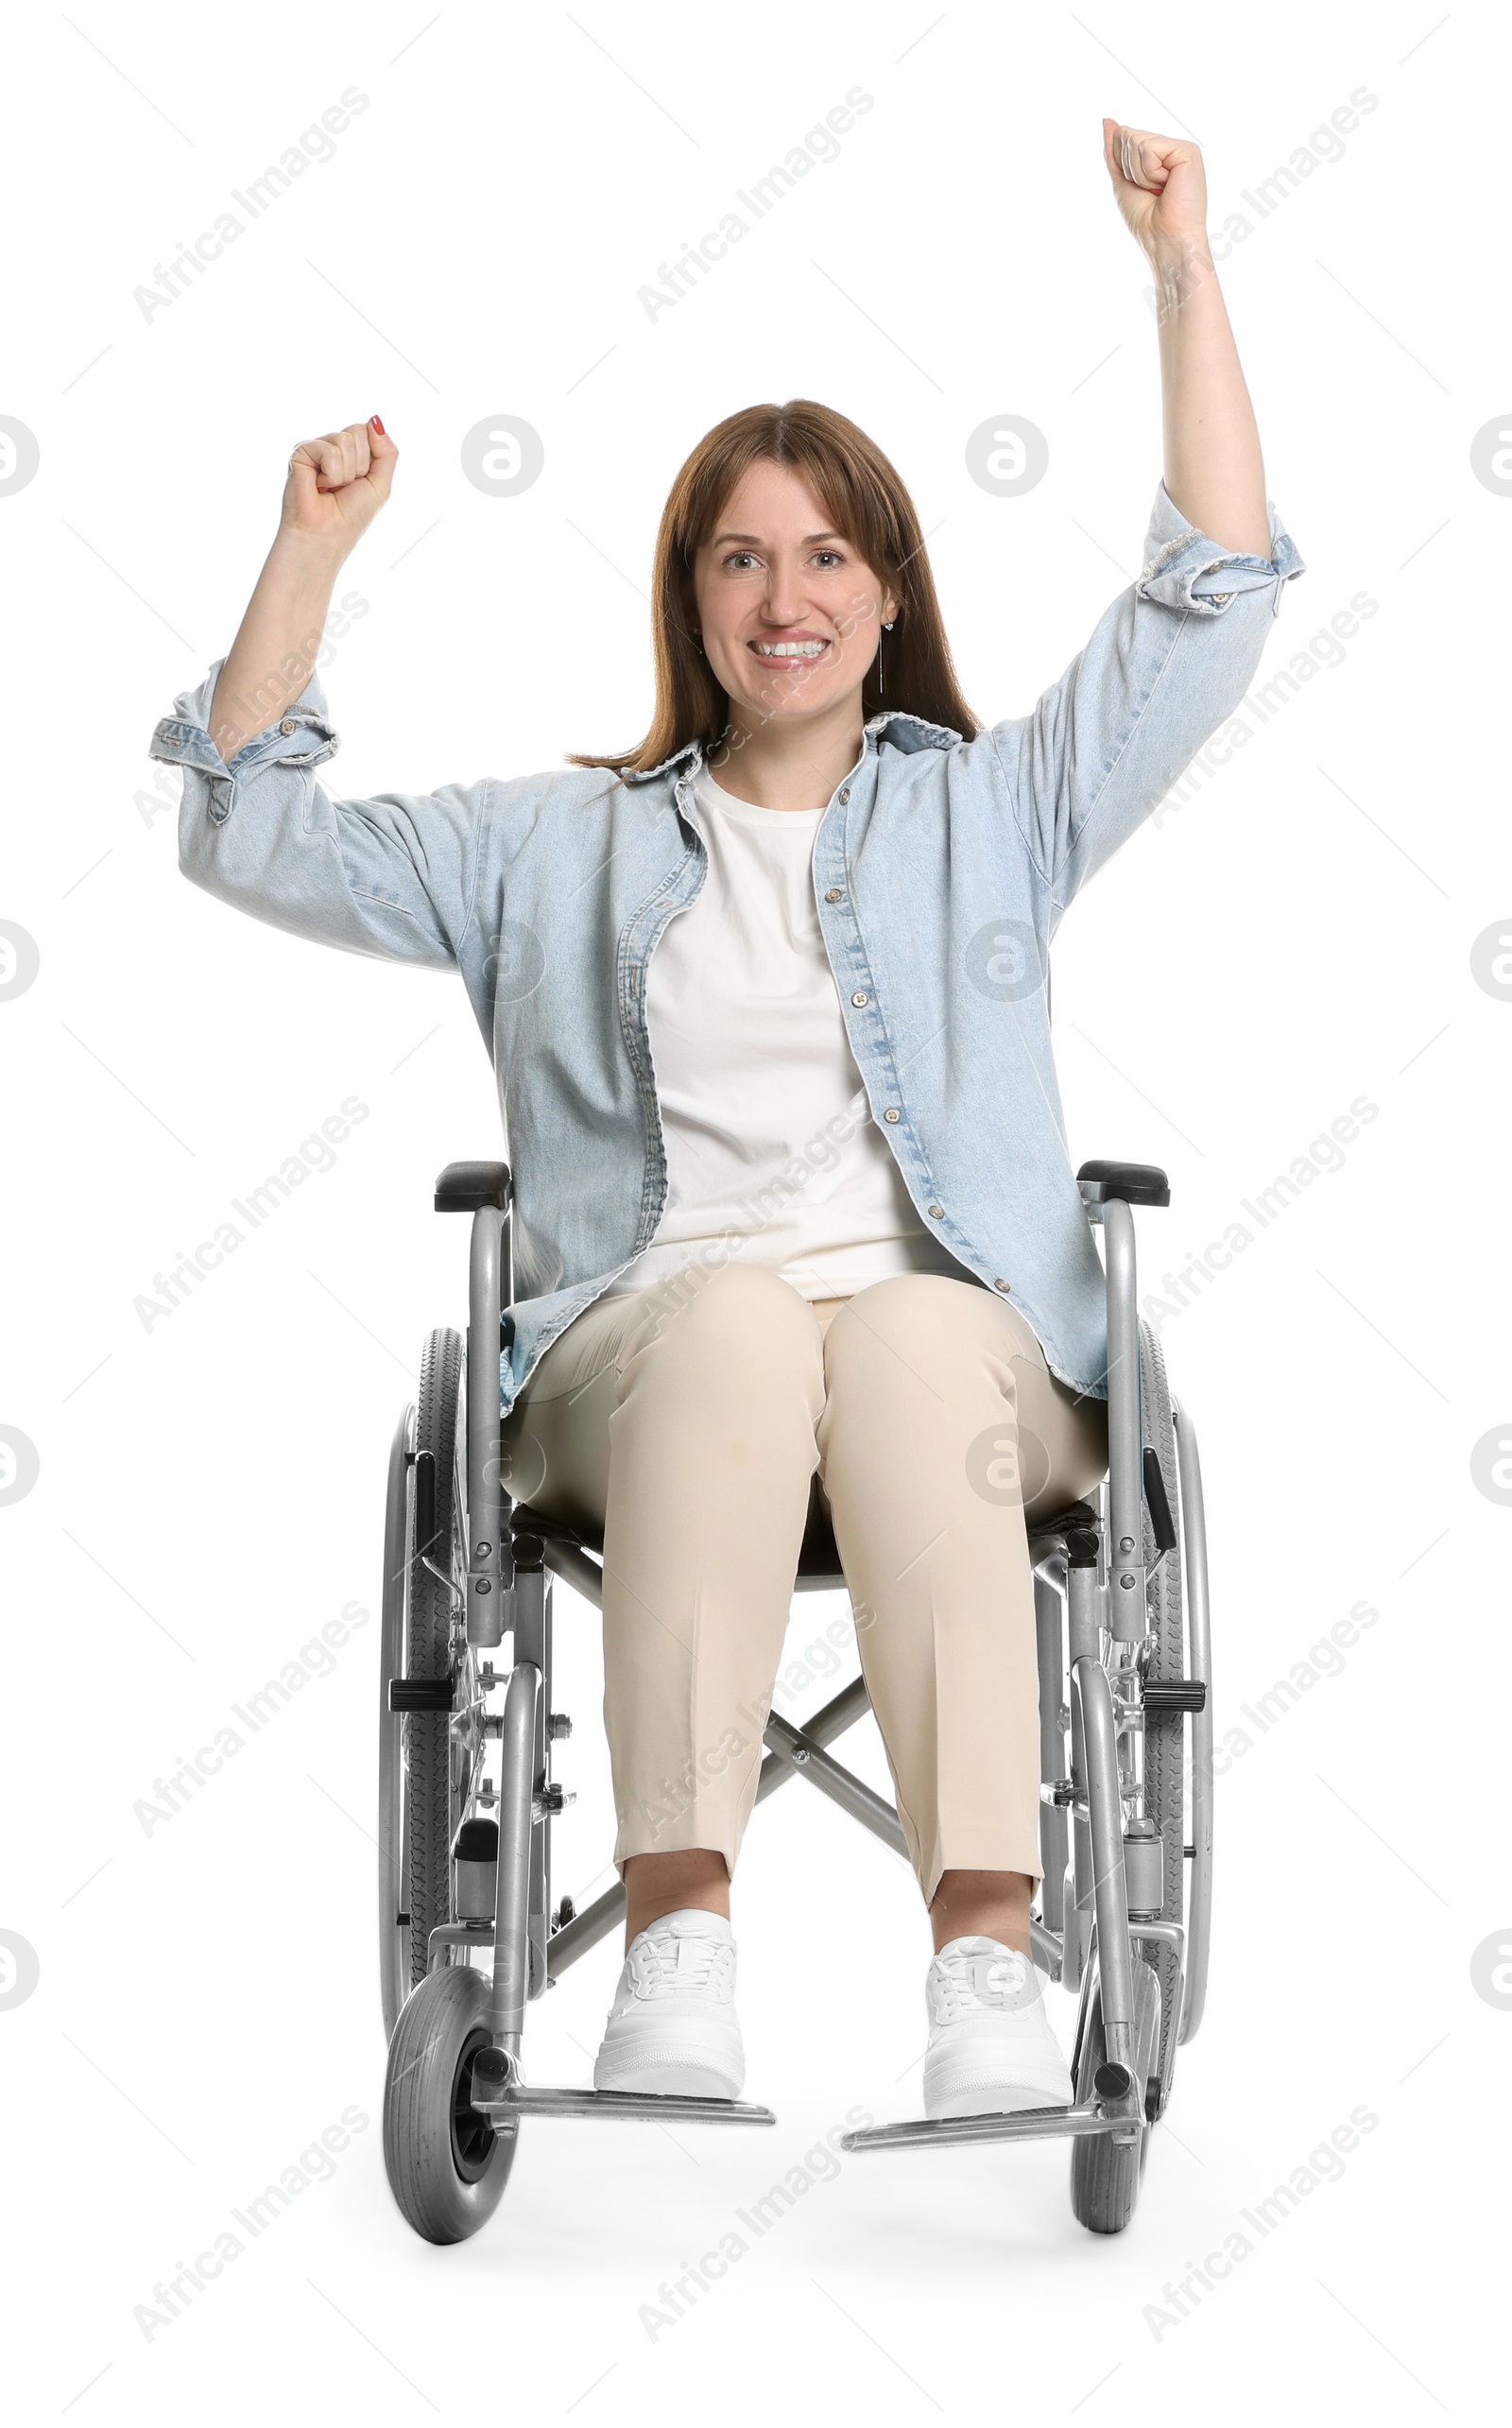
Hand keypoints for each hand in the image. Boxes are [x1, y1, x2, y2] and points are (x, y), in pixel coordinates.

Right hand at [278, 416, 397, 553]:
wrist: (326, 536)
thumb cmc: (351, 516)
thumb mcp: (381, 483)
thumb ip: (386, 451)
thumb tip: (375, 419)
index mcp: (351, 453)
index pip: (369, 432)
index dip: (371, 459)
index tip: (361, 481)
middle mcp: (332, 447)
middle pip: (357, 431)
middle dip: (360, 464)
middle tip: (345, 487)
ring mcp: (316, 448)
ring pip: (345, 439)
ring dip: (346, 472)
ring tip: (331, 488)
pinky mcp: (300, 452)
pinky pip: (329, 450)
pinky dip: (331, 473)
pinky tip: (319, 486)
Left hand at [1101, 119, 1208, 258]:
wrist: (1164, 240)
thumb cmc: (1146, 219)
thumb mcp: (1123, 181)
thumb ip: (1114, 152)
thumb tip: (1107, 121)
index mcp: (1157, 155)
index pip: (1123, 137)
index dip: (1121, 165)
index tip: (1141, 188)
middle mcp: (1170, 148)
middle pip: (1128, 135)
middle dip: (1129, 168)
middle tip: (1150, 190)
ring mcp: (1180, 148)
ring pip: (1136, 141)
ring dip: (1139, 173)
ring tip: (1159, 189)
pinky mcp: (1188, 151)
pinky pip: (1149, 148)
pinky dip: (1150, 172)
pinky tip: (1167, 184)